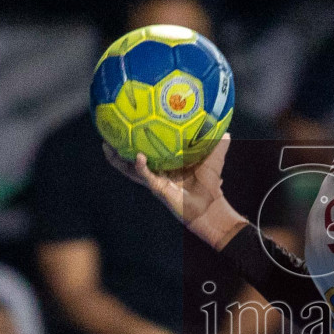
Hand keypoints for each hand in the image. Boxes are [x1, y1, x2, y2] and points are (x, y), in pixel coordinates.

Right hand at [102, 137, 246, 248]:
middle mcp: (157, 173)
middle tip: (106, 134)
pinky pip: (146, 176)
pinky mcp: (158, 189)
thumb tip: (226, 131)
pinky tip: (138, 157)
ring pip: (131, 169)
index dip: (137, 140)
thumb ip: (217, 146)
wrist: (210, 208)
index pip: (148, 150)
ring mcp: (155, 181)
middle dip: (118, 149)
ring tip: (107, 146)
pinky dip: (141, 167)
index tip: (128, 125)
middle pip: (131, 159)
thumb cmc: (210, 186)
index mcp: (166, 165)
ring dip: (119, 160)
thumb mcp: (213, 161)